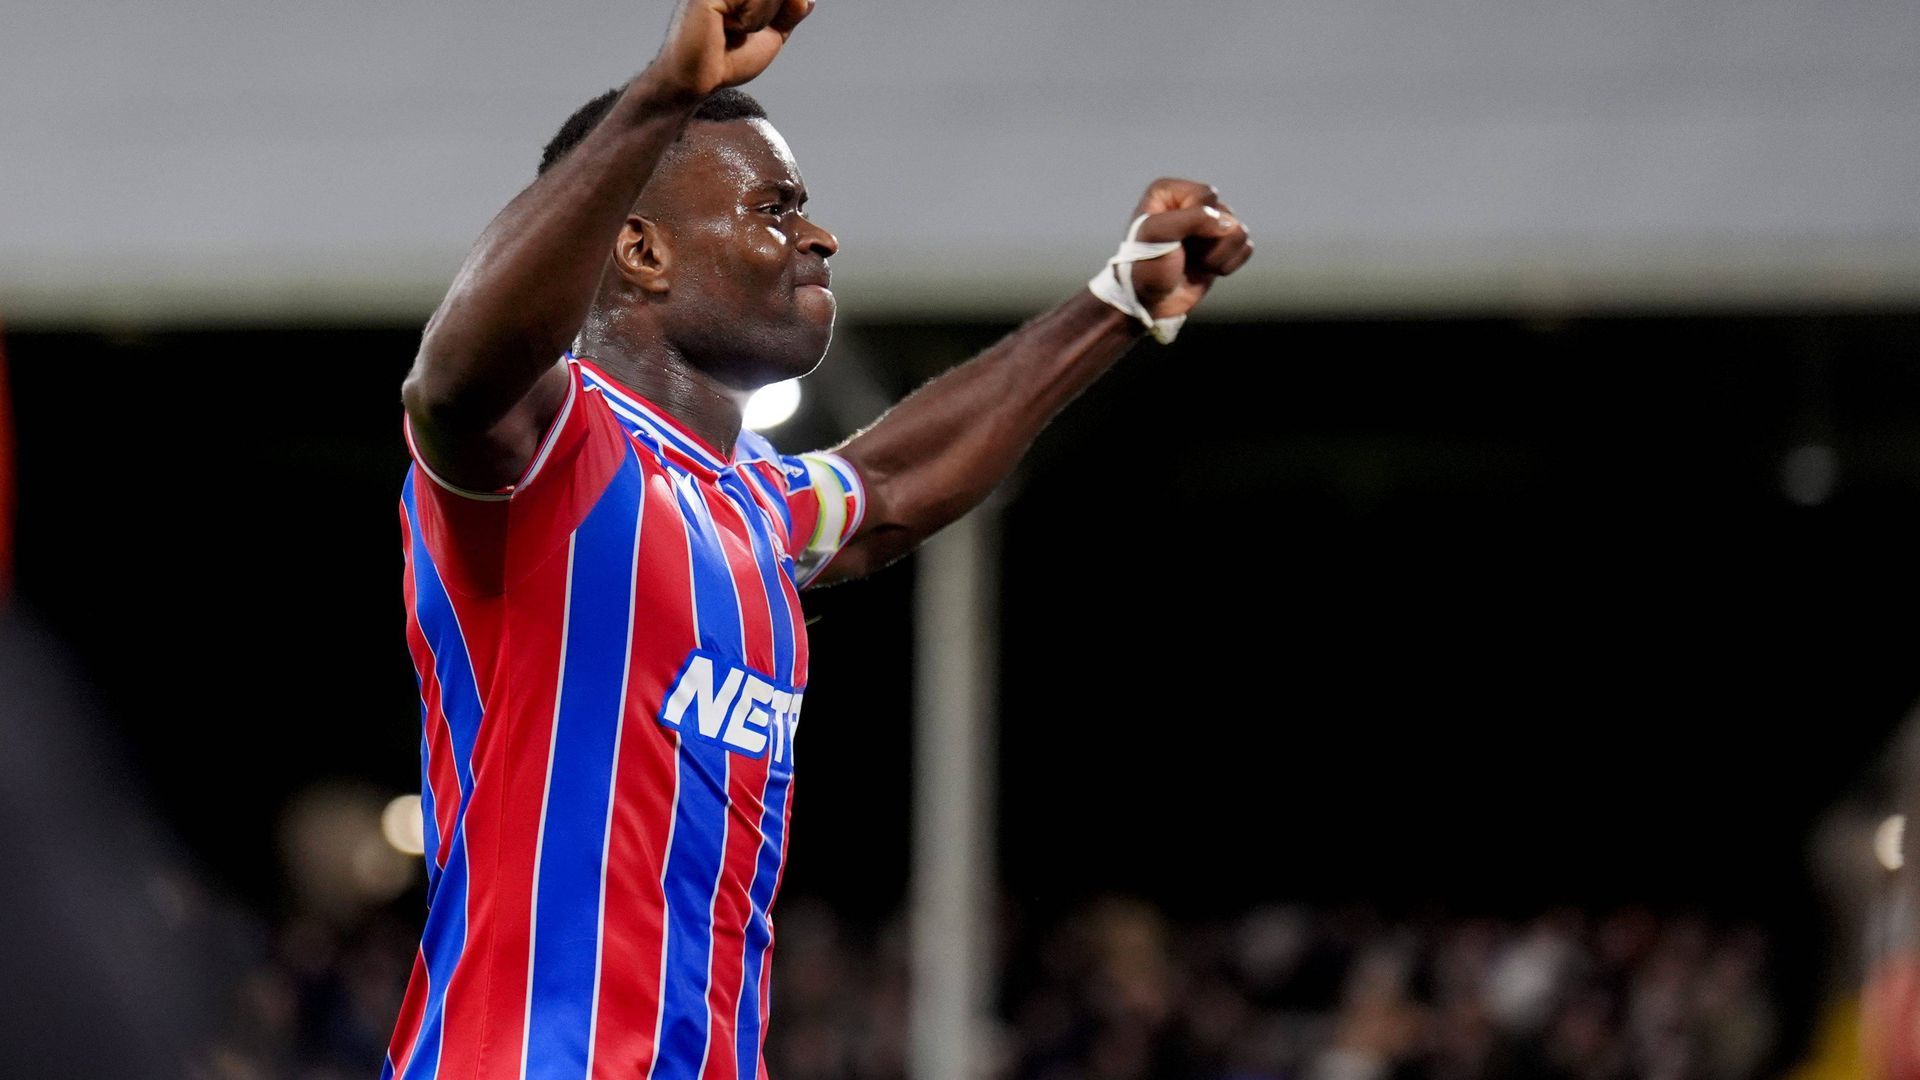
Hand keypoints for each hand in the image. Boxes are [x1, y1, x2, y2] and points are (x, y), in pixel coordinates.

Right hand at [653, 0, 813, 98]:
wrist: (696, 81)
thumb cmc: (727, 57)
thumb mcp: (771, 32)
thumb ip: (790, 11)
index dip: (782, 8)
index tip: (751, 25)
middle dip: (772, 12)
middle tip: (741, 29)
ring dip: (761, 18)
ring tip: (732, 28)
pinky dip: (750, 20)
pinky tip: (725, 27)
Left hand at [1121, 178, 1253, 319]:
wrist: (1148, 304)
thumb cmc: (1144, 268)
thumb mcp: (1157, 235)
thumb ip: (1191, 219)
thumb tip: (1228, 224)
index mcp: (1170, 192)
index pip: (1207, 196)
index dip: (1198, 220)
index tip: (1177, 238)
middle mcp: (1191, 203)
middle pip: (1226, 214)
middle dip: (1210, 240)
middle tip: (1185, 254)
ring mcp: (1208, 226)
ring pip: (1239, 230)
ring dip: (1220, 255)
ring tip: (1197, 263)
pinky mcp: (1222, 246)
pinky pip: (1246, 247)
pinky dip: (1231, 263)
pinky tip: (1209, 270)